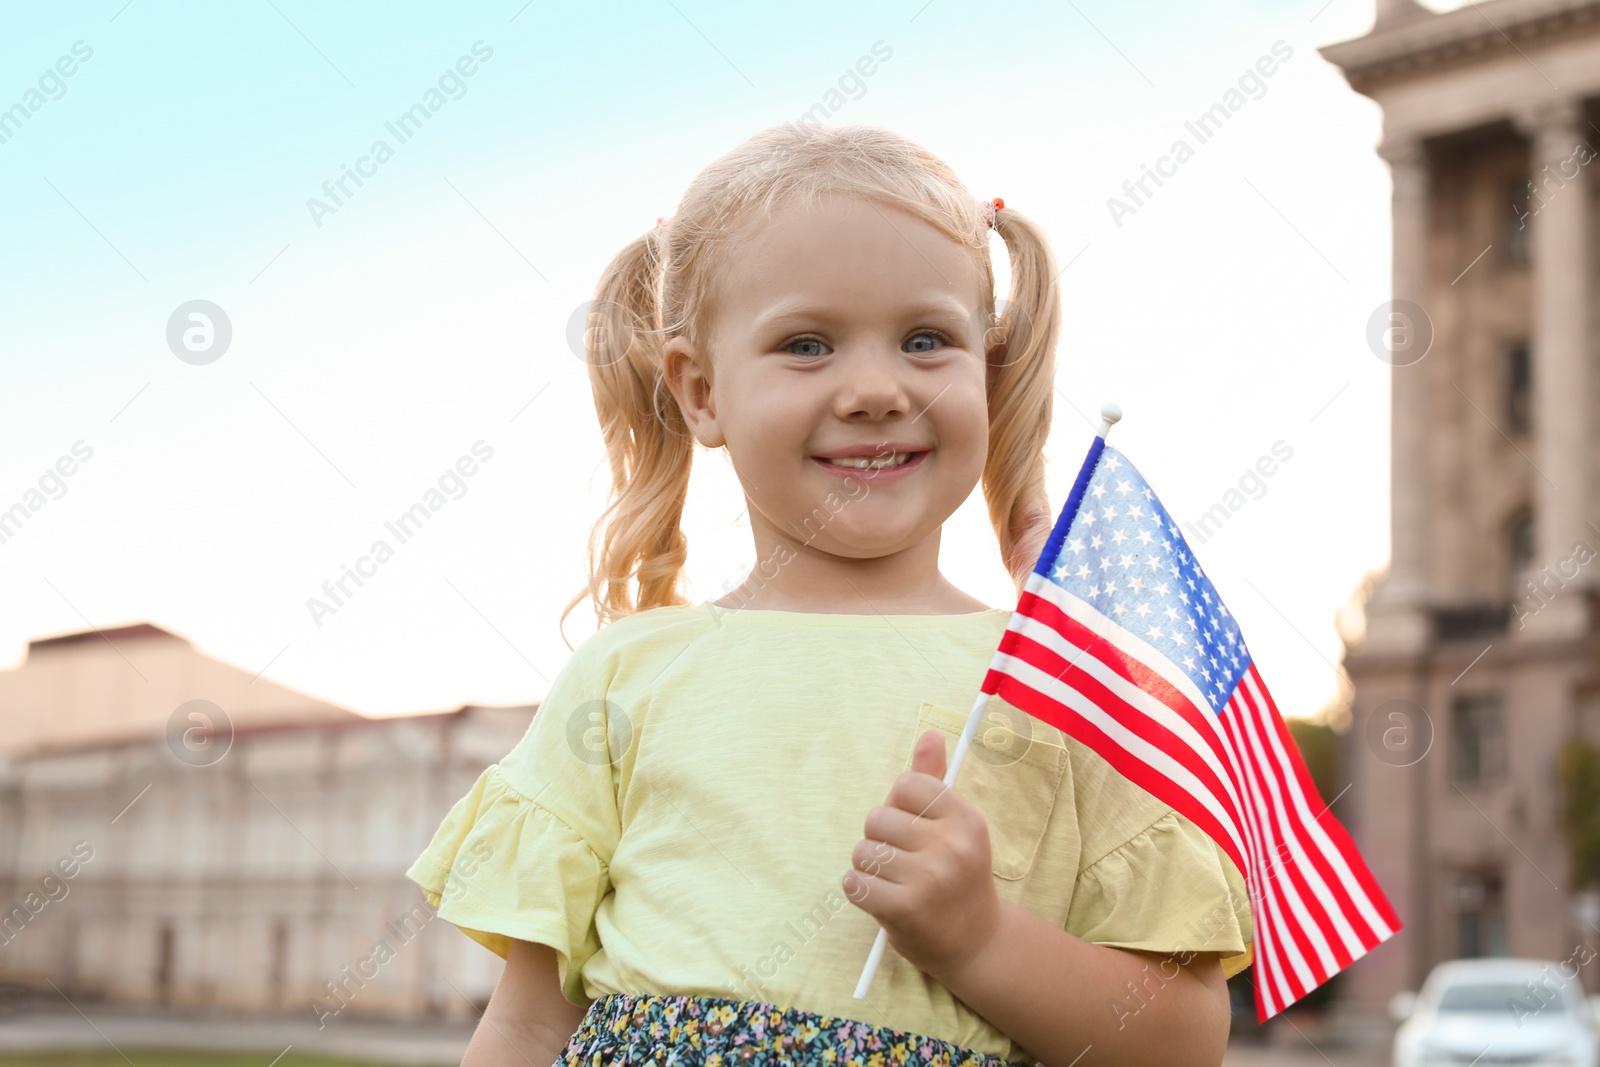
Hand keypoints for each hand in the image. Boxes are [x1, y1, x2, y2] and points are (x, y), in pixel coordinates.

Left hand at [842, 728, 1002, 980]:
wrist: (975, 943)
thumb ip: (934, 782)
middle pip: (877, 818)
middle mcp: (951, 845)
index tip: (914, 828)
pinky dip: (860, 891)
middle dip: (880, 839)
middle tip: (905, 862)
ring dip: (869, 868)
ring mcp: (928, 878)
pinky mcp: (904, 908)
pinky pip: (854, 882)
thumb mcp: (955, 827)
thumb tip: (929, 735)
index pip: (907, 784)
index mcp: (965, 819)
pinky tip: (882, 899)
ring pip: (862, 851)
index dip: (899, 806)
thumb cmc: (957, 877)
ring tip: (895, 882)